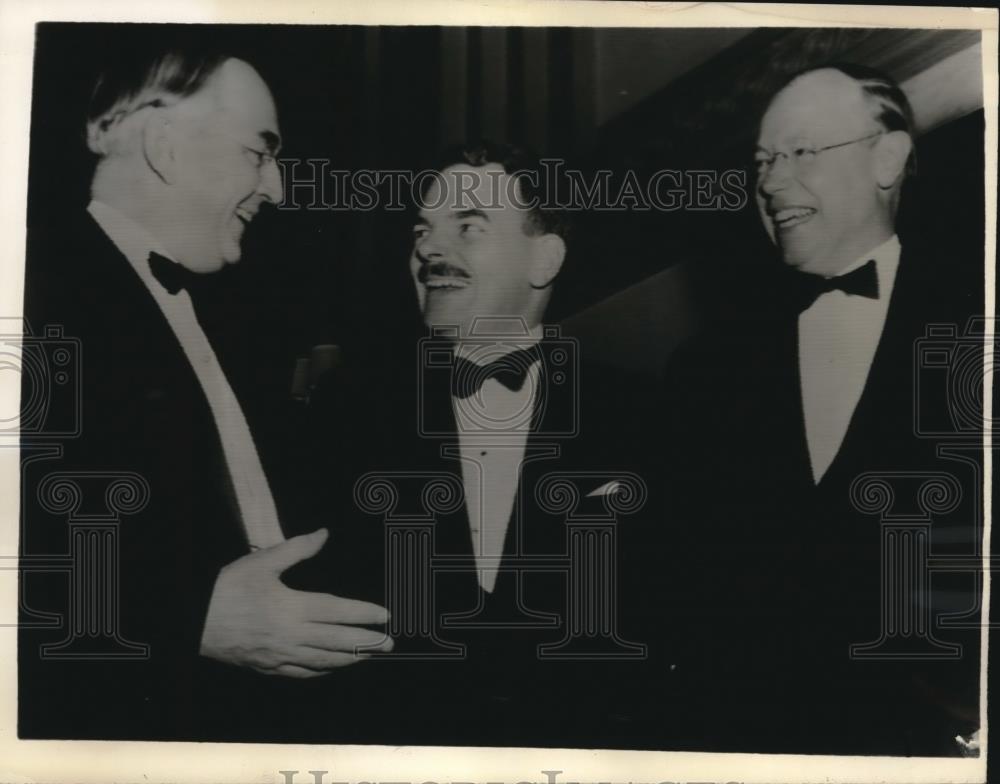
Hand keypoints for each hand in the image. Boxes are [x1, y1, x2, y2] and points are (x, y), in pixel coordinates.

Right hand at [199, 529, 392, 677]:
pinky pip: (303, 674)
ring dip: (350, 659)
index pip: (339, 611)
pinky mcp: (269, 667)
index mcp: (292, 607)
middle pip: (339, 641)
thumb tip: (324, 534)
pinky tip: (333, 668)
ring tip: (370, 656)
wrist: (193, 621)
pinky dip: (323, 671)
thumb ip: (297, 549)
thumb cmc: (227, 589)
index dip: (365, 614)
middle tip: (390, 643)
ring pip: (325, 662)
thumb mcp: (262, 562)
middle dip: (367, 642)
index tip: (385, 615)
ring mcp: (281, 655)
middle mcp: (291, 635)